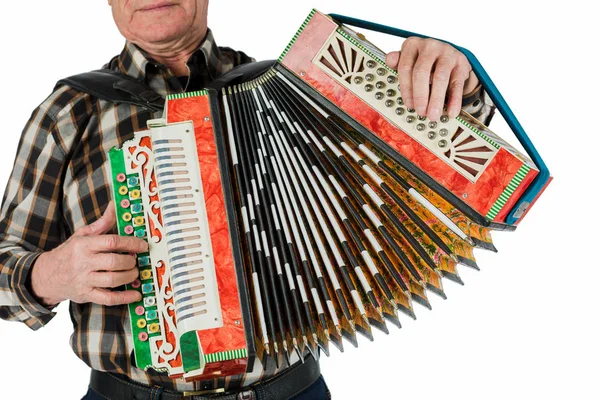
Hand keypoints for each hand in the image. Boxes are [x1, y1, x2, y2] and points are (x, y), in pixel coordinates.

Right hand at [30, 201, 147, 306]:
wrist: (46, 275)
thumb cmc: (70, 253)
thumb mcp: (82, 235)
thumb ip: (102, 223)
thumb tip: (116, 205)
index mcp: (84, 245)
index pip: (111, 242)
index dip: (131, 243)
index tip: (143, 245)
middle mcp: (84, 263)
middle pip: (114, 262)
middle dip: (130, 261)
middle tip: (136, 261)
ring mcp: (85, 280)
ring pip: (113, 280)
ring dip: (130, 276)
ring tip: (135, 272)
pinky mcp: (86, 295)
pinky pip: (108, 298)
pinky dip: (124, 298)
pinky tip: (135, 294)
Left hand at [385, 37, 478, 120]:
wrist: (449, 57)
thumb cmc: (423, 62)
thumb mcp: (409, 60)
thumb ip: (398, 62)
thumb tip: (389, 59)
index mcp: (412, 45)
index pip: (405, 67)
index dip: (406, 89)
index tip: (409, 104)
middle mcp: (430, 46)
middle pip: (421, 72)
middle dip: (420, 95)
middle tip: (420, 112)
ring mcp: (447, 53)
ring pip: (440, 78)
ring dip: (436, 99)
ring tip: (433, 115)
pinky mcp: (461, 62)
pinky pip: (457, 83)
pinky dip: (455, 100)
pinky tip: (451, 112)